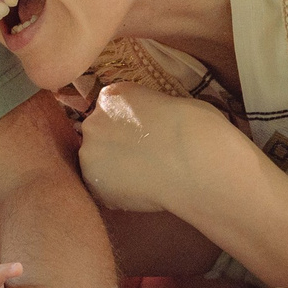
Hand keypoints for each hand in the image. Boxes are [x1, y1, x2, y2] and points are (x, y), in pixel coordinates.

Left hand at [77, 81, 234, 215]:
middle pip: (98, 134)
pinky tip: (142, 191)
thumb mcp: (170, 103)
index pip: (111, 108)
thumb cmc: (197, 128)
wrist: (196, 162)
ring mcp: (90, 154)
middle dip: (116, 145)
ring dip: (114, 169)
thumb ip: (147, 112)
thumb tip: (151, 124)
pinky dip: (117, 192)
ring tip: (144, 177)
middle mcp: (94, 121)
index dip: (127, 123)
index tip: (143, 134)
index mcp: (113, 95)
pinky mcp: (94, 184)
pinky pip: (102, 189)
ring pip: (97, 163)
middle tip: (143, 158)